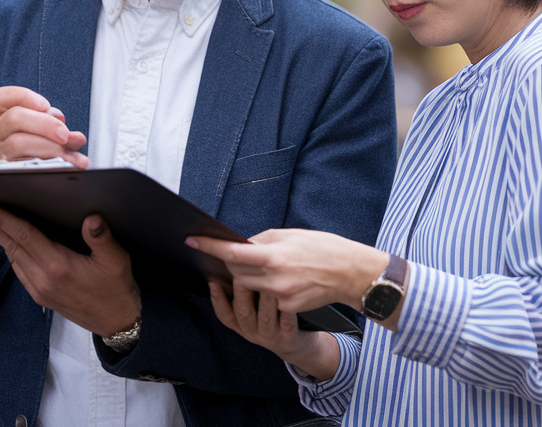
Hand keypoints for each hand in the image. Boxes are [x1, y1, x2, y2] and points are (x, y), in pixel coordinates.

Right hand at [0, 86, 87, 167]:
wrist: (18, 190)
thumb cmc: (34, 154)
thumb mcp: (41, 135)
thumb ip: (56, 130)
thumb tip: (77, 138)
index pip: (0, 98)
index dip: (24, 97)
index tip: (46, 106)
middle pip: (14, 118)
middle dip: (46, 124)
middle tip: (67, 136)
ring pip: (18, 143)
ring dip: (52, 148)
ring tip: (75, 158)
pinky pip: (22, 167)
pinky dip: (48, 165)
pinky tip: (66, 169)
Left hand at [0, 207, 139, 336]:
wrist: (116, 322)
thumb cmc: (116, 290)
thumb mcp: (116, 260)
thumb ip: (102, 237)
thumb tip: (92, 218)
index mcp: (59, 266)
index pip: (25, 236)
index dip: (4, 220)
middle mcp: (44, 279)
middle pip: (13, 246)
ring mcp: (40, 290)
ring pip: (14, 259)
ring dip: (2, 240)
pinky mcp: (41, 297)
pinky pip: (20, 272)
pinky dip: (13, 255)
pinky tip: (12, 247)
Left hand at [187, 229, 386, 313]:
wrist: (349, 272)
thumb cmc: (323, 248)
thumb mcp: (291, 235)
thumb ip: (263, 241)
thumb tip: (242, 245)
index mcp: (273, 255)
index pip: (232, 252)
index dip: (209, 246)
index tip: (192, 239)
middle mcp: (273, 278)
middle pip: (235, 273)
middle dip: (230, 263)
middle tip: (230, 254)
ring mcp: (280, 296)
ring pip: (248, 287)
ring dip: (245, 277)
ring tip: (254, 267)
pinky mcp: (287, 307)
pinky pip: (266, 299)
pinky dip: (265, 289)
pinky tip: (277, 280)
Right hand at [208, 280, 338, 381]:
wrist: (296, 345)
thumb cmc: (273, 318)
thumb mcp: (254, 310)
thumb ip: (245, 293)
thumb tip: (235, 264)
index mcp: (240, 325)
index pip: (224, 314)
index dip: (217, 299)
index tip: (213, 282)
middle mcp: (252, 332)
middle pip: (243, 312)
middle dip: (242, 291)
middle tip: (244, 272)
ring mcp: (269, 336)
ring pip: (265, 315)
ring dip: (265, 297)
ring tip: (268, 279)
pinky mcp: (287, 339)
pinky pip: (287, 322)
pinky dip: (287, 310)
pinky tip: (289, 295)